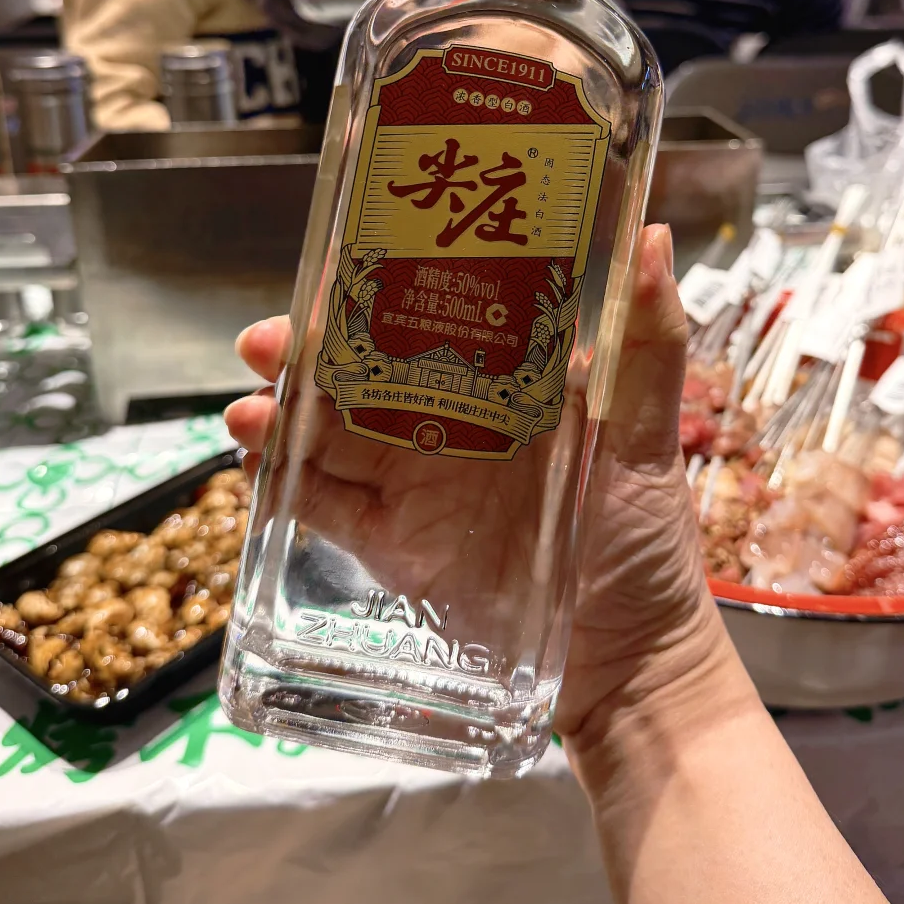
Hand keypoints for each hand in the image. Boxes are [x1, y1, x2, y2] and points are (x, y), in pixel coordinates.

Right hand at [226, 226, 741, 748]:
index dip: (378, 295)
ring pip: (335, 435)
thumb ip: (648, 346)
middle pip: (364, 374)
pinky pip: (330, 506)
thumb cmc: (645, 540)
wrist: (626, 663)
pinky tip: (254, 465)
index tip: (332, 276)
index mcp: (504, 385)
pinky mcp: (395, 546)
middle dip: (308, 355)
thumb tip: (655, 240)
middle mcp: (452, 424)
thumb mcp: (646, 435)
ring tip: (248, 414)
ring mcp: (418, 483)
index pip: (429, 322)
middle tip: (265, 343)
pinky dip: (288, 485)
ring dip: (285, 417)